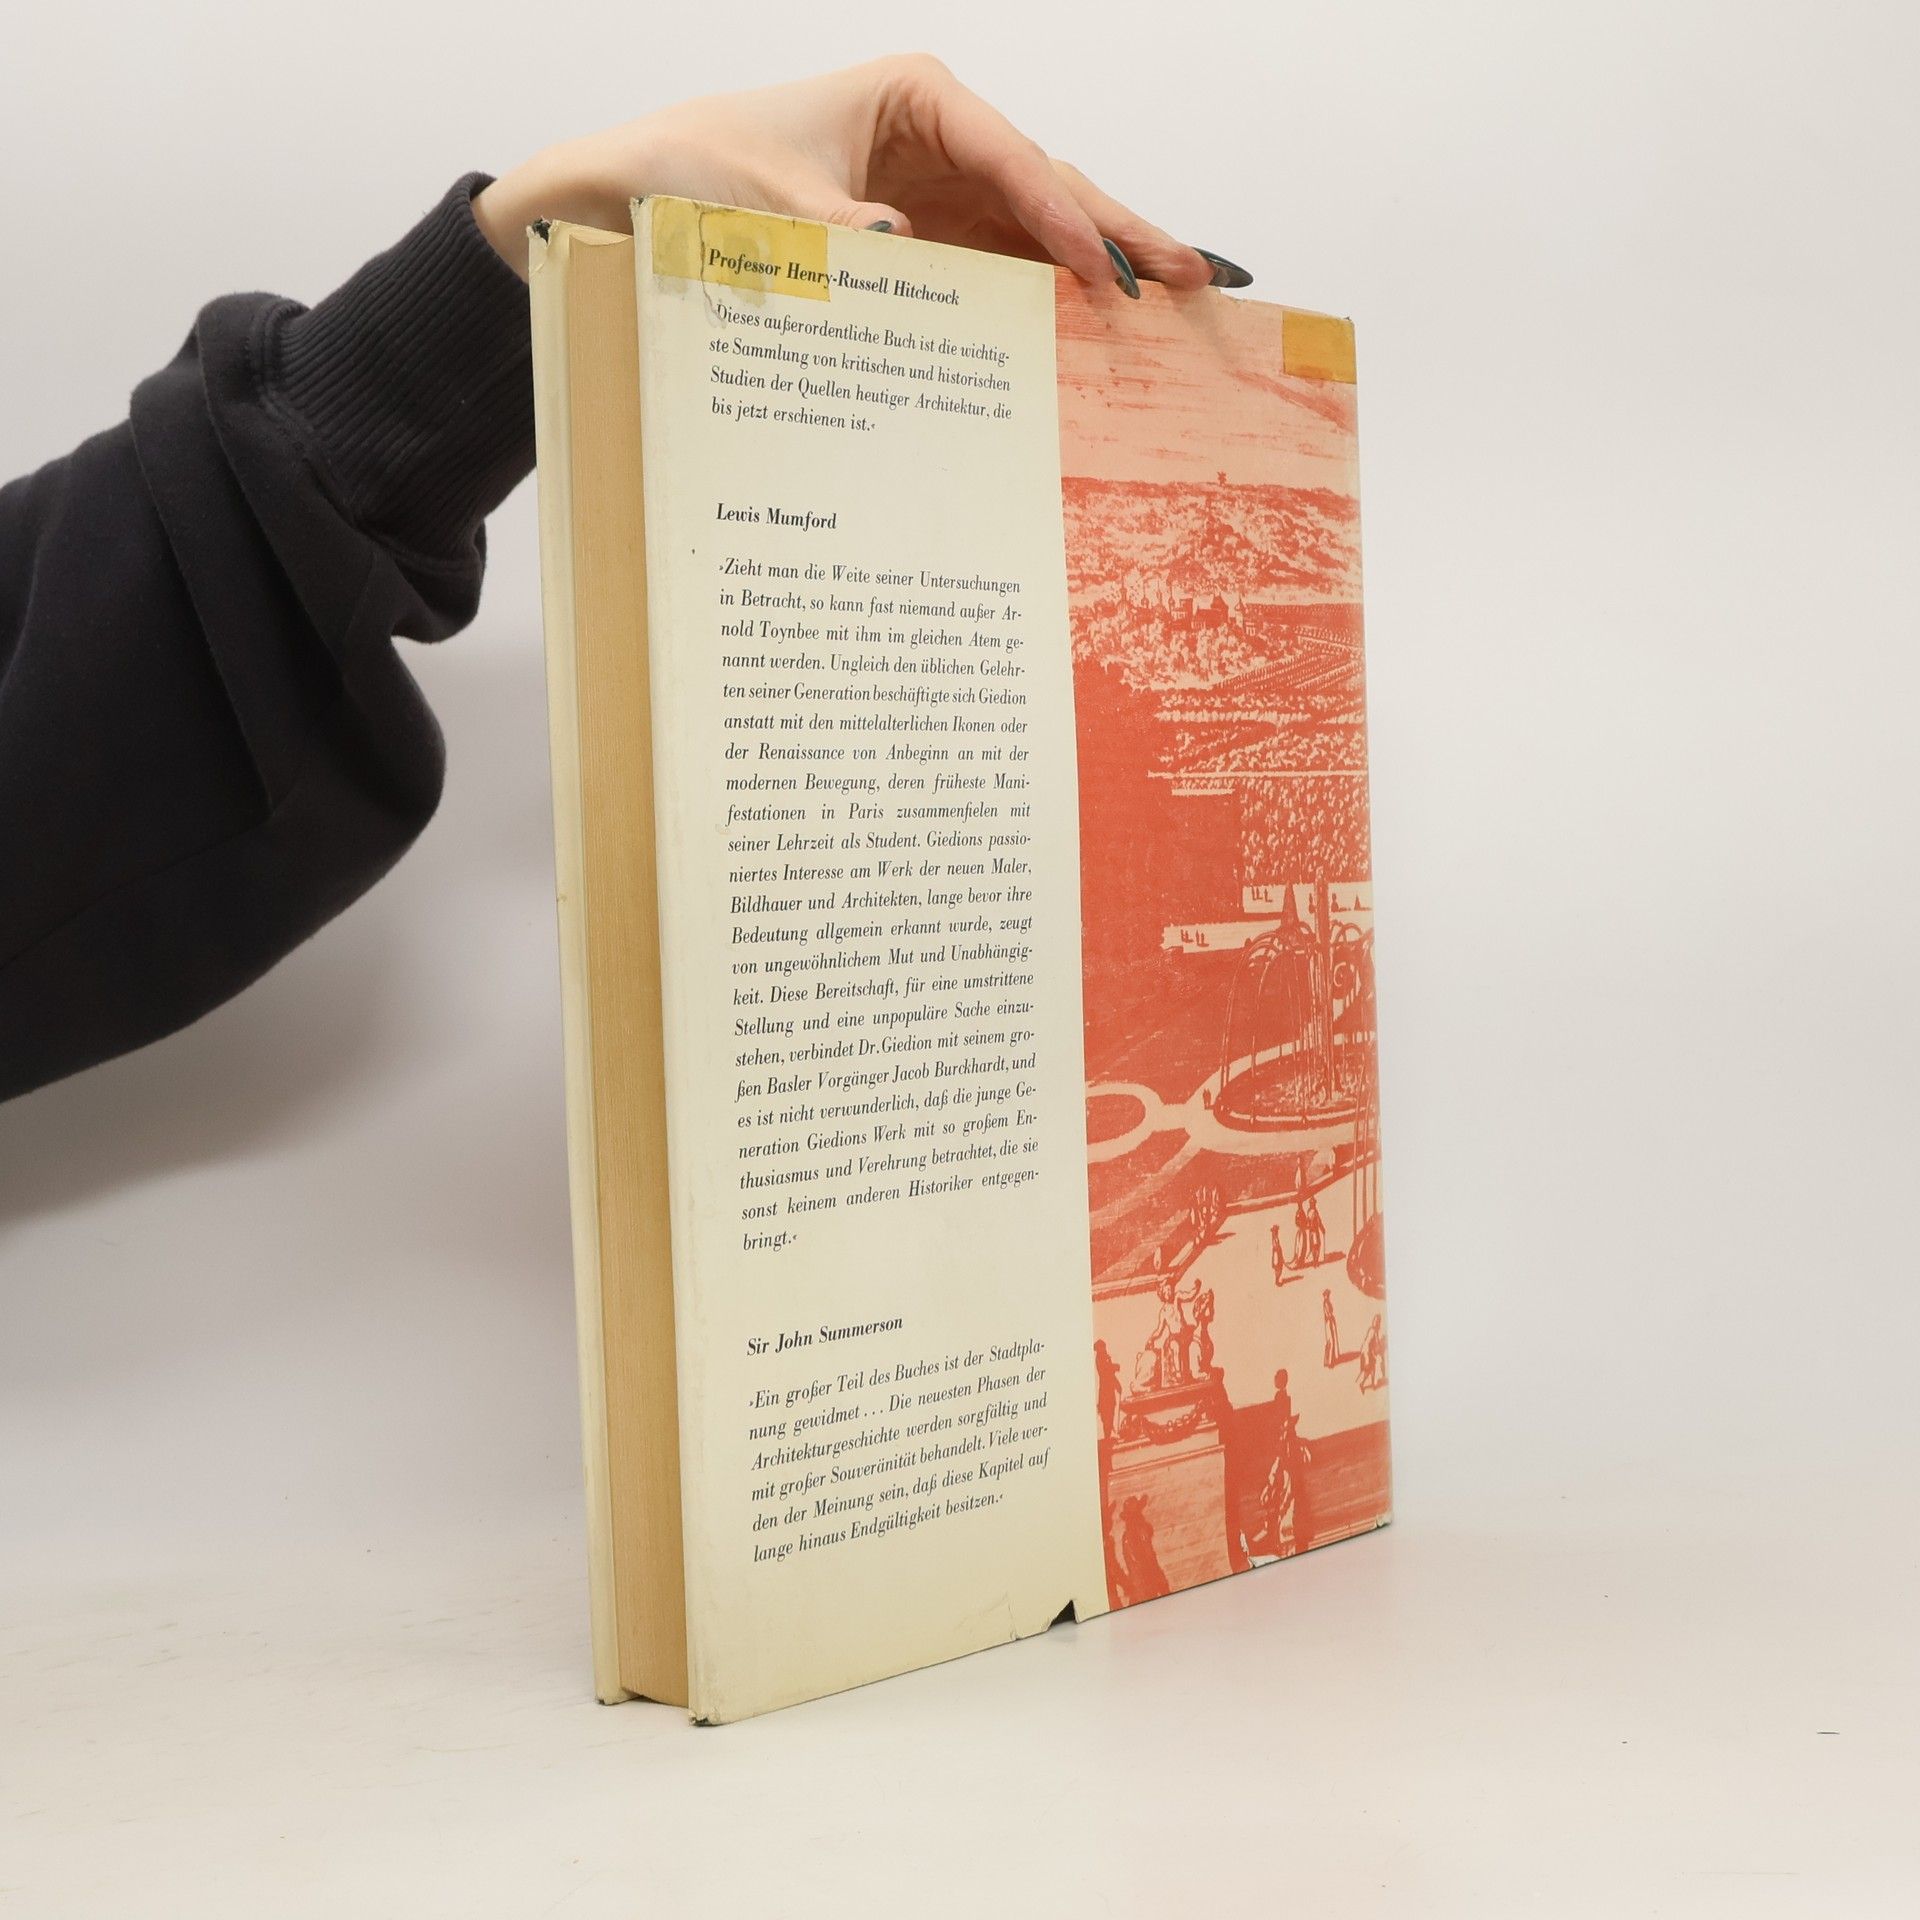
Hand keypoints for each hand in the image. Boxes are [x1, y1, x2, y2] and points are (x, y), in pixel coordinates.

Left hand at [473, 54, 1249, 295]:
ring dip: (1101, 274)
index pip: (1011, 155)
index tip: (1101, 270)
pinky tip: (1096, 342)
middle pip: (1050, 188)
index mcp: (913, 99)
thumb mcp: (758, 202)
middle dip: (1120, 231)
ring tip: (1172, 309)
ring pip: (1040, 235)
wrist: (632, 201)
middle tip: (1191, 277)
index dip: (1062, 213)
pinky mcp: (930, 253)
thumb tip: (900, 247)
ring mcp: (942, 201)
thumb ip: (832, 231)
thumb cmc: (690, 171)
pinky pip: (1003, 277)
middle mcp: (940, 145)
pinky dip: (1047, 308)